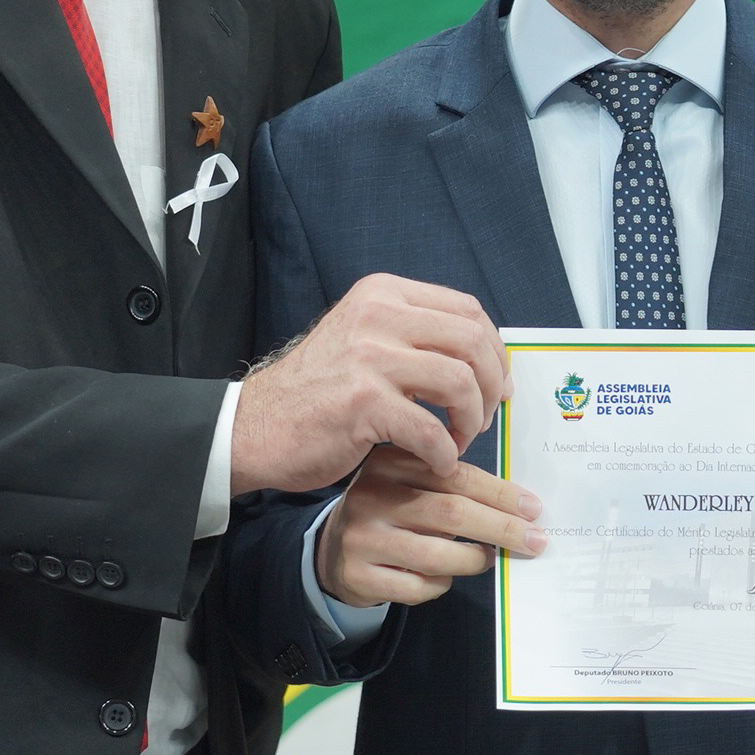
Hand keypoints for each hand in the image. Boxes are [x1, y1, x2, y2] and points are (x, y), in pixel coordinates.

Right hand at [231, 275, 508, 493]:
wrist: (256, 426)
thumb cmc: (320, 391)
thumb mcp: (366, 339)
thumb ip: (416, 335)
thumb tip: (486, 356)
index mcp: (383, 294)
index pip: (467, 310)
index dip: (494, 351)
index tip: (498, 384)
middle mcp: (377, 315)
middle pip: (472, 342)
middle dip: (490, 386)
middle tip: (483, 417)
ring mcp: (369, 356)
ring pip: (459, 381)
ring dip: (471, 419)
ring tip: (458, 440)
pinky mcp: (363, 402)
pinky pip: (431, 429)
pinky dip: (444, 452)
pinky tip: (437, 461)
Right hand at [317, 448, 544, 608]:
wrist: (333, 549)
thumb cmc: (391, 512)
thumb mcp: (412, 484)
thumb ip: (455, 485)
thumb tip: (520, 507)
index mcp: (392, 462)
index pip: (457, 476)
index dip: (501, 494)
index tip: (533, 509)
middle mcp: (372, 496)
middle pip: (452, 513)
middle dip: (501, 528)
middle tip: (534, 541)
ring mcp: (362, 538)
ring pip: (437, 555)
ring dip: (474, 560)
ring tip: (486, 559)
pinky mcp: (358, 575)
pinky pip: (417, 587)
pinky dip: (441, 585)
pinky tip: (443, 577)